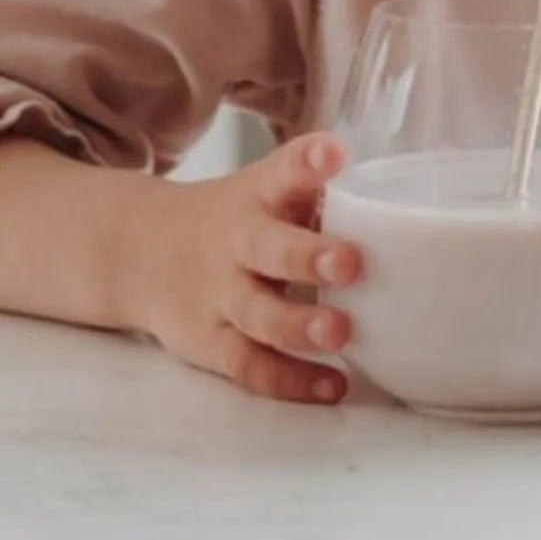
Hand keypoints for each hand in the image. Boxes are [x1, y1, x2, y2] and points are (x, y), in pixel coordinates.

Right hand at [122, 132, 362, 405]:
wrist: (136, 251)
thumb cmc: (235, 220)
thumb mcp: (264, 192)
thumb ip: (318, 198)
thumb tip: (403, 216)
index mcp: (258, 195)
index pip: (283, 169)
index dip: (308, 161)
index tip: (335, 154)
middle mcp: (237, 241)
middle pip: (267, 247)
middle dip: (308, 256)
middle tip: (352, 264)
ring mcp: (219, 294)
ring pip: (257, 314)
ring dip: (300, 327)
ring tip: (342, 334)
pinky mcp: (209, 342)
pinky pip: (250, 365)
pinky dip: (290, 381)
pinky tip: (332, 385)